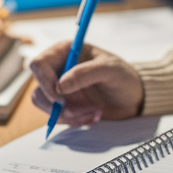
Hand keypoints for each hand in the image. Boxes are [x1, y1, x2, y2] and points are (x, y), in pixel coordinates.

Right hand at [28, 41, 143, 126]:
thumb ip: (85, 73)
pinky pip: (57, 117)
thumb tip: (60, 86)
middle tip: (79, 111)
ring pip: (46, 106)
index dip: (45, 83)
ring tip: (93, 112)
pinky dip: (74, 121)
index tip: (61, 99)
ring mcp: (60, 89)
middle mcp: (58, 69)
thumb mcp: (110, 69)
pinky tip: (93, 115)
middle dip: (58, 106)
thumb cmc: (123, 76)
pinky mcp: (65, 105)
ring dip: (68, 115)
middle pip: (38, 89)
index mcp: (65, 52)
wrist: (134, 97)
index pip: (39, 64)